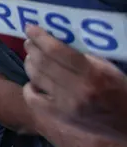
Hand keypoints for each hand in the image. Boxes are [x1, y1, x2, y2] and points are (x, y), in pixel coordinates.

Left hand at [24, 25, 126, 139]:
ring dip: (29, 64)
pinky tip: (33, 81)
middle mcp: (77, 90)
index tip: (30, 28)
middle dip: (32, 48)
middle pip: (42, 63)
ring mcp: (67, 106)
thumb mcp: (108, 68)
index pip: (56, 51)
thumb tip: (57, 40)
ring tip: (31, 57)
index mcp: (92, 74)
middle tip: (29, 41)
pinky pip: (34, 100)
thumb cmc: (121, 91)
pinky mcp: (62, 118)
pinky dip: (29, 88)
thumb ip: (84, 55)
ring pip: (36, 78)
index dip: (40, 37)